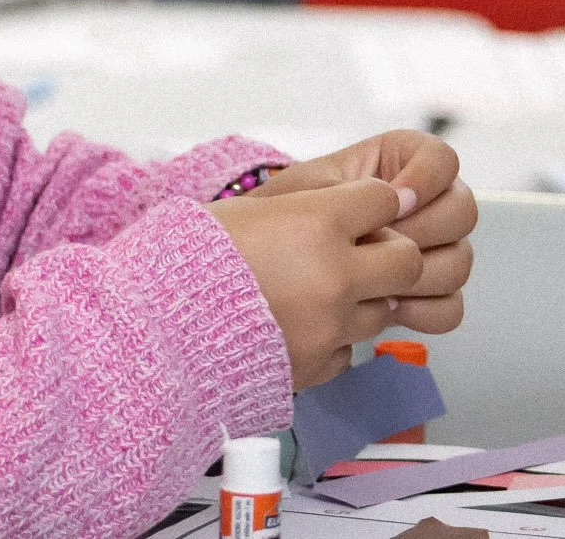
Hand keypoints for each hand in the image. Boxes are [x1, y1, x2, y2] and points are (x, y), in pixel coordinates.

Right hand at [205, 179, 424, 389]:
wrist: (157, 326)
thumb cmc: (190, 259)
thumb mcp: (248, 210)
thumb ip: (304, 208)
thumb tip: (345, 208)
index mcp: (316, 223)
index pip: (386, 199)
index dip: (377, 202)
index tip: (367, 208)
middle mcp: (334, 274)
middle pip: (407, 260)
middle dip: (392, 254)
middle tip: (366, 254)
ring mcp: (331, 325)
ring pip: (384, 308)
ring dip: (361, 299)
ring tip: (319, 294)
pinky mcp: (319, 364)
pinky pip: (350, 349)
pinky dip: (334, 339)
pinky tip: (300, 327)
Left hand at [253, 131, 476, 339]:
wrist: (266, 261)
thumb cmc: (283, 214)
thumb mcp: (308, 190)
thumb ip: (353, 190)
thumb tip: (397, 204)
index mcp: (399, 164)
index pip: (443, 159)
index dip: (427, 178)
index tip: (394, 199)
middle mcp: (426, 204)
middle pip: (462, 212)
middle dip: (421, 230)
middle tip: (377, 243)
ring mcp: (432, 250)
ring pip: (459, 261)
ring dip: (420, 273)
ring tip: (376, 279)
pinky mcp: (426, 293)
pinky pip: (449, 306)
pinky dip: (423, 310)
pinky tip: (387, 306)